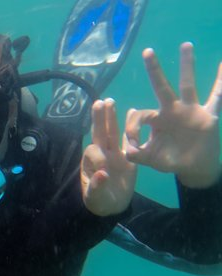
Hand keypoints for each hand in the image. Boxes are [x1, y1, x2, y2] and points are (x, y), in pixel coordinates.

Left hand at [81, 98, 137, 215]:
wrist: (113, 206)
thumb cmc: (99, 201)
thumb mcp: (96, 198)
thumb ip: (97, 186)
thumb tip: (102, 175)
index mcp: (91, 164)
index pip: (94, 152)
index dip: (98, 157)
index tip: (104, 171)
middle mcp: (102, 155)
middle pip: (100, 134)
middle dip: (99, 119)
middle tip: (99, 102)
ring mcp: (115, 154)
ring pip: (112, 133)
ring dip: (110, 118)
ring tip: (109, 101)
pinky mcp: (128, 157)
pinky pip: (129, 140)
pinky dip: (131, 128)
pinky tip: (133, 112)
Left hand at [125, 42, 221, 188]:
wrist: (192, 167)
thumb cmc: (169, 159)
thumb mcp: (149, 159)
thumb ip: (136, 155)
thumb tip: (127, 150)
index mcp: (157, 120)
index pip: (141, 115)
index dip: (132, 126)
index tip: (132, 141)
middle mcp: (172, 110)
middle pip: (161, 87)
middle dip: (153, 71)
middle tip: (147, 51)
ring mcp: (190, 111)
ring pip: (188, 85)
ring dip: (187, 65)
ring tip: (185, 45)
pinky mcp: (208, 116)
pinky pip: (217, 97)